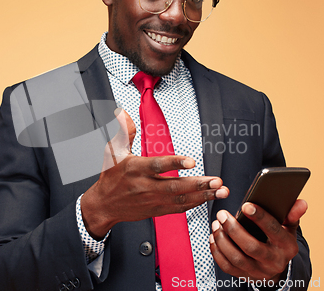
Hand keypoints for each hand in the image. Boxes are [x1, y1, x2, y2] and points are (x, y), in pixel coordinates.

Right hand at [81, 108, 228, 238]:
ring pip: (181, 199)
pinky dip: (195, 203)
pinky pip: (179, 208)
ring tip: (220, 190)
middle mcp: (145, 186)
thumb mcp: (112, 151)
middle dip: (198, 184)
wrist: (104, 205)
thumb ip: (123, 132)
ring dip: (203, 195)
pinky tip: (208, 198)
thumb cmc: (110, 177)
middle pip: (175, 186)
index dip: (175, 163)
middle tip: (216, 180)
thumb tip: (122, 113)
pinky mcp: (157, 210)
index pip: (157, 165)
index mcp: (135, 169)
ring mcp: (152, 200)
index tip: (191, 161)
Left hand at [209, 199, 307, 283]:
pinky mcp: (245, 276)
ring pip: (236, 258)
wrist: (277, 267)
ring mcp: (259, 271)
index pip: (273, 230)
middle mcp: (274, 261)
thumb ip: (292, 213)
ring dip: (222, 240)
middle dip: (233, 229)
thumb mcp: (289, 227)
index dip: (260, 217)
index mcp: (286, 245)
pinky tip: (213, 237)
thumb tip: (300, 203)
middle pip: (251, 247)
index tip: (246, 205)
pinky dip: (217, 251)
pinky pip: (227, 267)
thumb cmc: (280, 239)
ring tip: (216, 224)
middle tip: (222, 214)